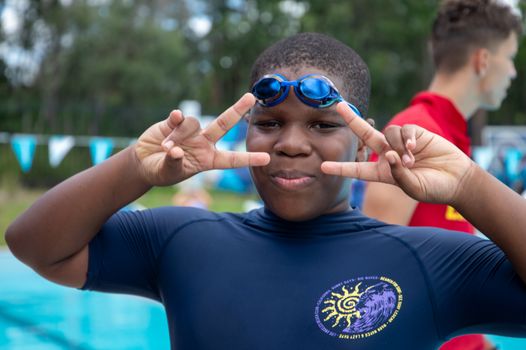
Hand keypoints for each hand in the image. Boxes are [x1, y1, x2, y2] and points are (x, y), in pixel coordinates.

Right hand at [134, 93, 269, 185]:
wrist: (144, 162)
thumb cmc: (161, 172)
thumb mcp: (168, 173)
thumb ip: (174, 163)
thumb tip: (177, 150)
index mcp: (208, 160)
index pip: (231, 159)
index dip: (248, 159)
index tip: (266, 158)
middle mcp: (204, 143)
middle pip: (224, 124)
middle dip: (237, 110)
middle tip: (251, 96)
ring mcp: (191, 131)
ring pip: (193, 122)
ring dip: (179, 134)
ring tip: (165, 148)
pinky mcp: (175, 123)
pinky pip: (180, 116)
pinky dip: (176, 119)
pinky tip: (172, 119)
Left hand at [321, 102, 475, 204]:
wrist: (457, 179)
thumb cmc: (433, 188)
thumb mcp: (413, 187)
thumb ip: (398, 174)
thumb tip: (388, 155)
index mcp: (382, 173)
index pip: (358, 169)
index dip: (341, 168)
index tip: (323, 167)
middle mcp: (387, 155)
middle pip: (365, 136)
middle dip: (352, 120)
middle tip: (339, 105)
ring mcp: (400, 143)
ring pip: (387, 133)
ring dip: (397, 147)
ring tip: (410, 161)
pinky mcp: (414, 133)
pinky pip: (403, 130)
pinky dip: (406, 138)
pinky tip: (414, 148)